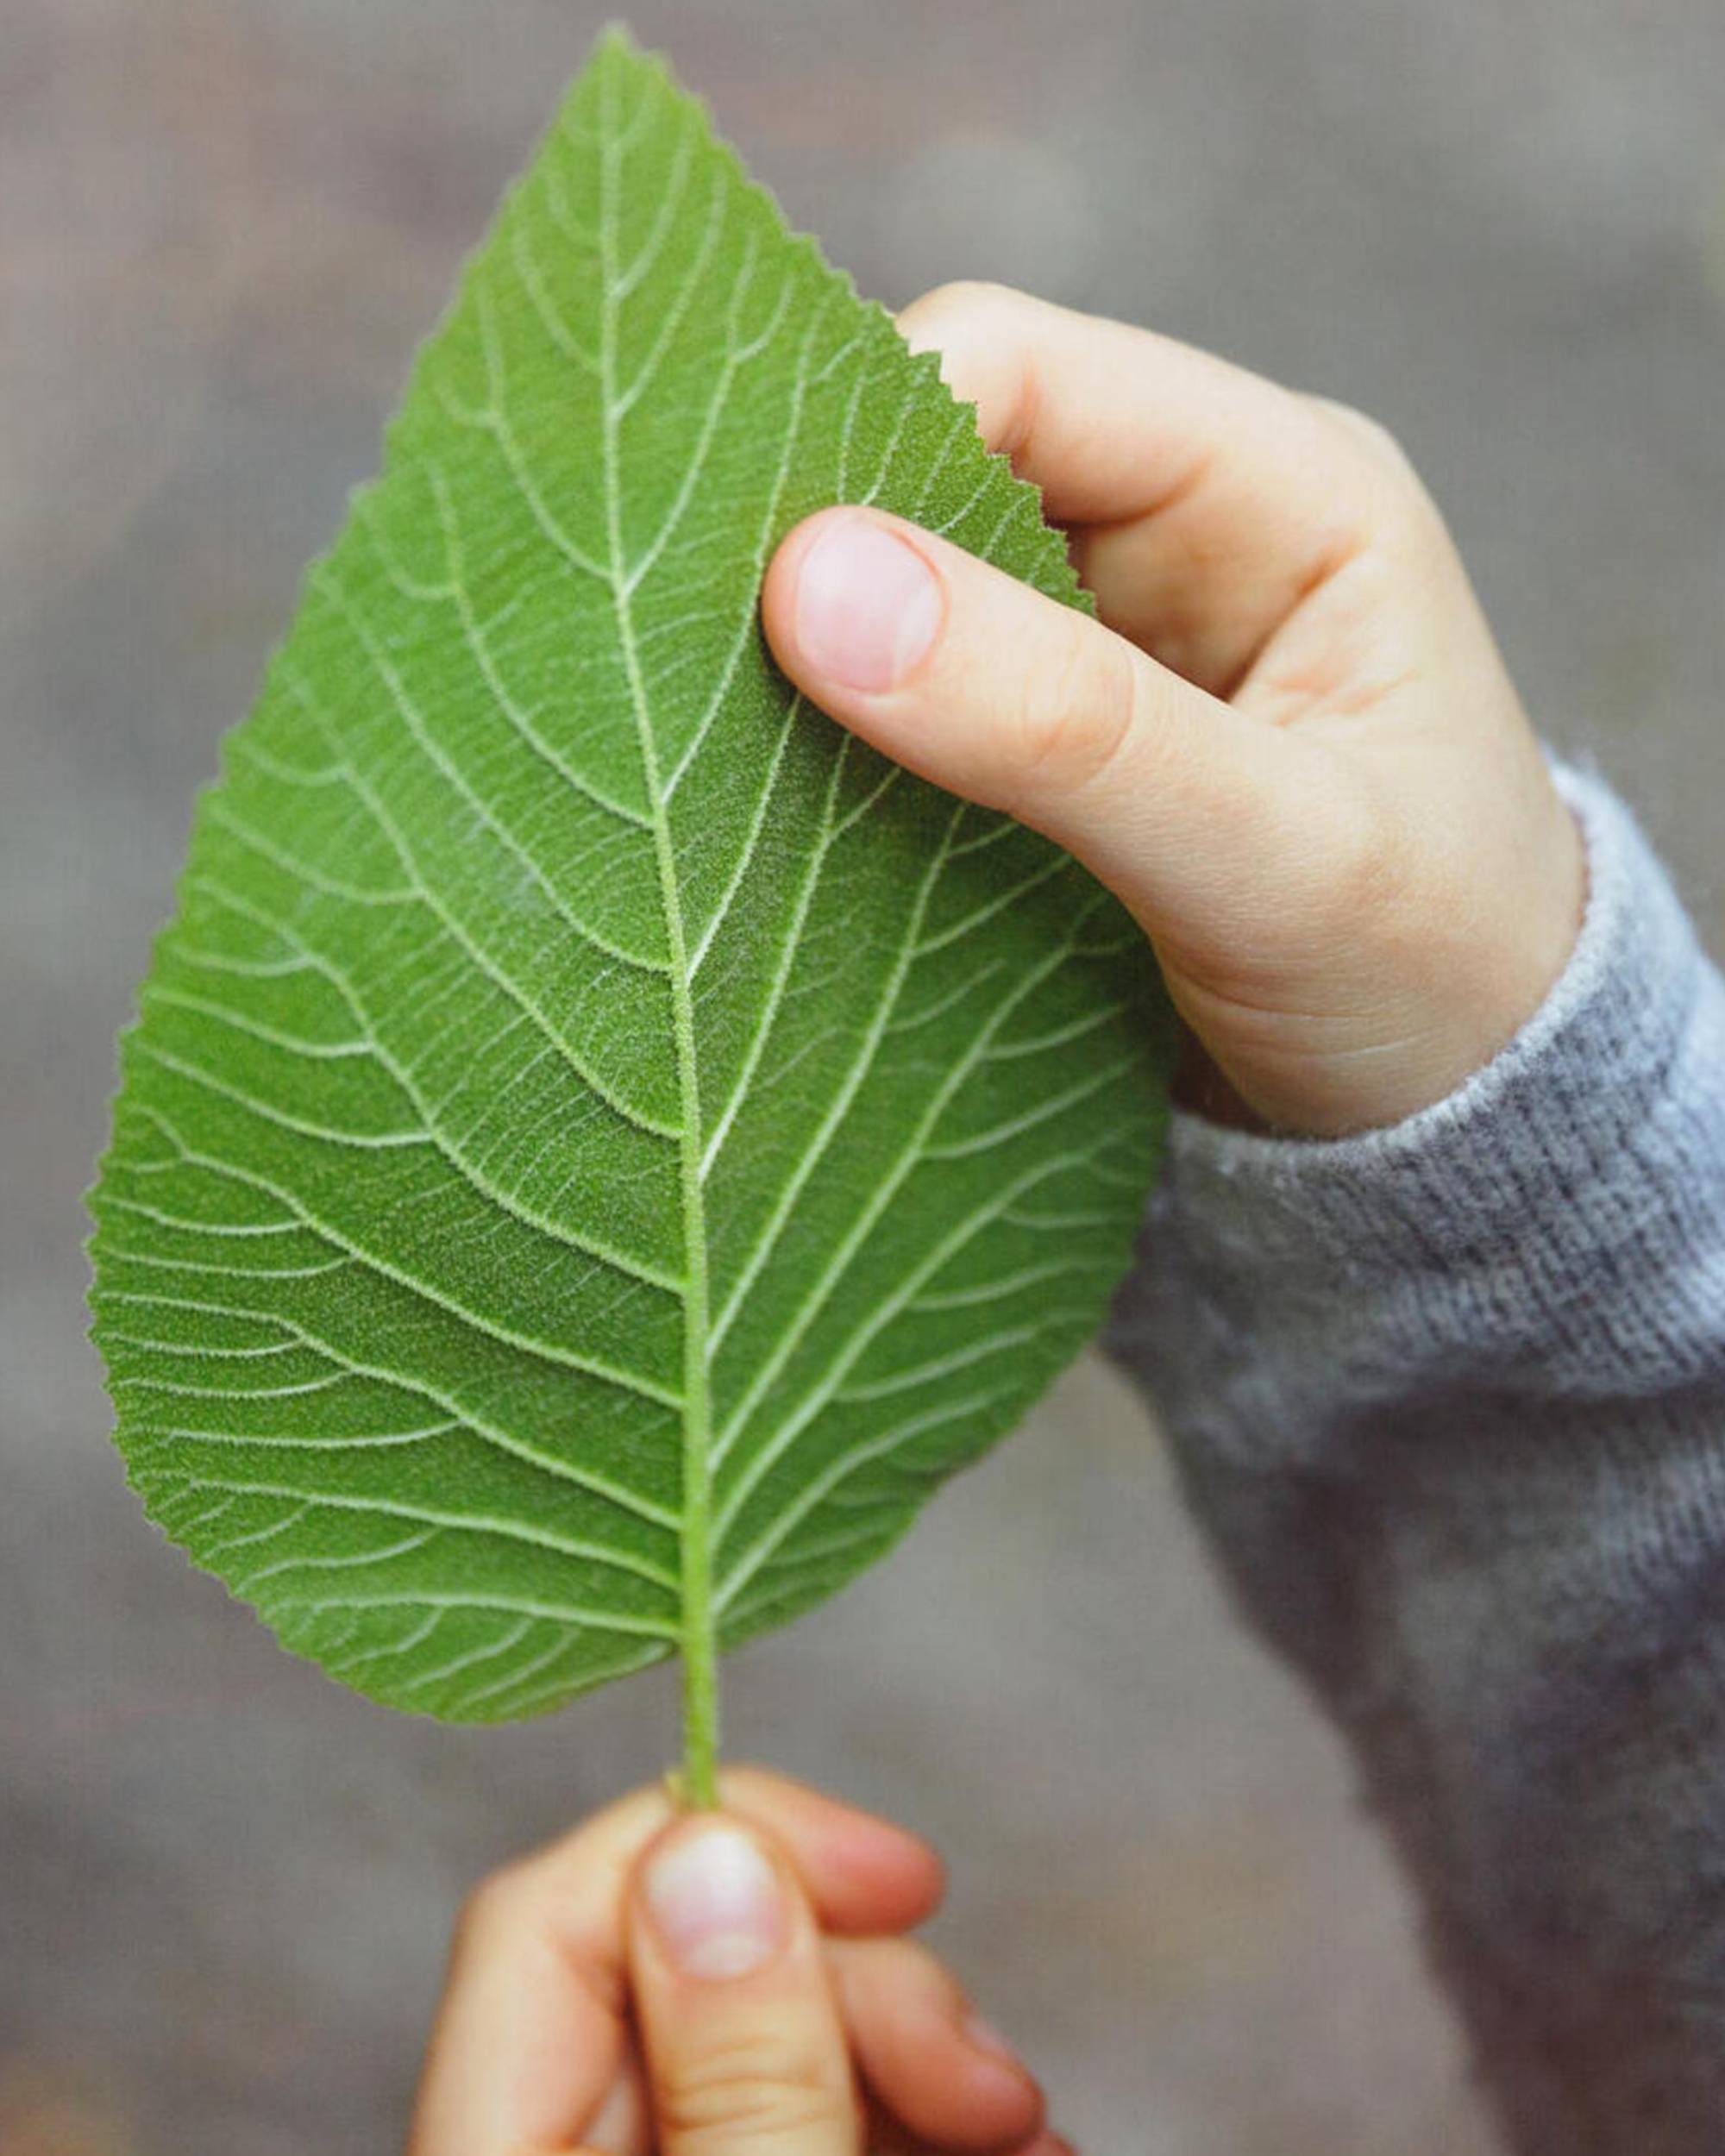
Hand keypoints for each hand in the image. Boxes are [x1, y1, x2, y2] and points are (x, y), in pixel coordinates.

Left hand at [407, 1768, 1064, 2155]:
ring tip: (1028, 2136)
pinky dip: (912, 2117)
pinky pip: (810, 2114)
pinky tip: (1002, 2147)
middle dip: (864, 1987)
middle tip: (991, 2081)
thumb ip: (743, 2082)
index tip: (904, 1876)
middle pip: (685, 1971)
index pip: (549, 1917)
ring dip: (917, 2057)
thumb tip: (714, 1852)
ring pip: (770, 2042)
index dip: (727, 1850)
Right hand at [761, 282, 1585, 1135]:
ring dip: (819, 648)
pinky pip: (913, 691)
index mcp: (1281, 485)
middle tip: (694, 655)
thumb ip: (1066, 726)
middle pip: (940, 453)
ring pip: (907, 576)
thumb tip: (817, 587)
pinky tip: (785, 789)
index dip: (863, 434)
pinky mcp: (1059, 737)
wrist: (1463, 1118)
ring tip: (727, 737)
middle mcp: (1188, 527)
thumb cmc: (1434, 976)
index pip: (1020, 368)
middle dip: (820, 541)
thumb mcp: (1273, 858)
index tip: (746, 575)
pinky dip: (844, 732)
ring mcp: (1115, 634)